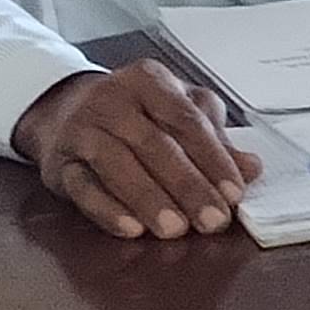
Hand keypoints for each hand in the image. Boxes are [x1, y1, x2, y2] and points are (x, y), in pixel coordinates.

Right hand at [15, 63, 260, 239]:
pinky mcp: (58, 163)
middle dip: (187, 186)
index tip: (234, 193)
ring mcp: (80, 130)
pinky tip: (132, 228)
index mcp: (149, 81)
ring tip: (176, 229)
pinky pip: (83, 188)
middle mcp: (112, 100)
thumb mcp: (177, 113)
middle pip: (154, 145)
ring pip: (116, 166)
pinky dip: (108, 210)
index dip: (213, 158)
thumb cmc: (135, 114)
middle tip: (212, 220)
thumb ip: (215, 141)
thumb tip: (251, 168)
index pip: (186, 120)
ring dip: (149, 200)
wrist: (63, 110)